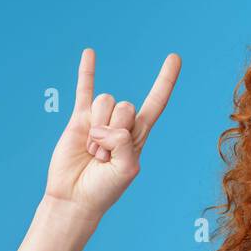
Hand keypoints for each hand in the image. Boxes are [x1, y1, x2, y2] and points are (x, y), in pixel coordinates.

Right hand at [44, 47, 180, 222]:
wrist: (75, 197)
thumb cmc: (104, 189)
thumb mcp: (126, 169)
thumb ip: (124, 143)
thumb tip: (105, 125)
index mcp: (138, 136)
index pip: (156, 103)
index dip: (165, 81)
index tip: (175, 57)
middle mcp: (121, 124)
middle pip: (125, 106)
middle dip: (114, 133)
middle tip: (105, 158)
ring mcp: (100, 120)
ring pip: (105, 102)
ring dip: (97, 132)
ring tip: (93, 153)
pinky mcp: (79, 120)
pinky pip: (84, 90)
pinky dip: (86, 71)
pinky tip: (90, 53)